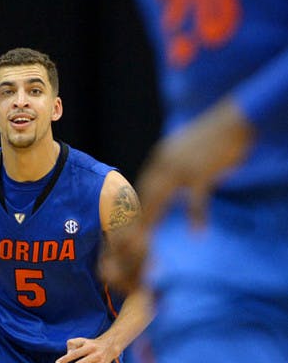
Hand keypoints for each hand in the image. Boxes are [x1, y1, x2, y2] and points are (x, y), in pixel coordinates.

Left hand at [102, 100, 253, 293]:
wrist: (234, 119)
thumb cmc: (213, 138)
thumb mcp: (184, 151)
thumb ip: (173, 168)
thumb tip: (168, 184)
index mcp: (160, 159)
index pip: (141, 188)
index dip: (133, 209)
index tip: (127, 228)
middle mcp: (165, 163)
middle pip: (144, 196)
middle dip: (134, 219)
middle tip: (127, 243)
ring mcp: (182, 167)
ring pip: (160, 198)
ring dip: (151, 221)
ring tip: (144, 243)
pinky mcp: (202, 171)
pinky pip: (196, 198)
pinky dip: (195, 215)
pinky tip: (197, 232)